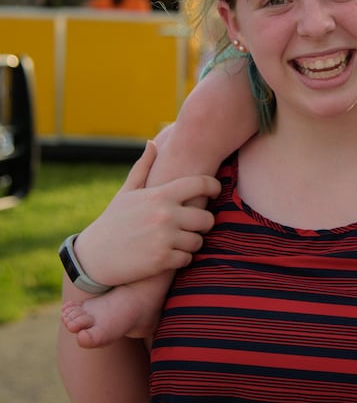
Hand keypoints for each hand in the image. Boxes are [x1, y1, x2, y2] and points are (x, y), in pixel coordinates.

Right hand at [72, 141, 221, 287]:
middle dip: (204, 223)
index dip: (214, 186)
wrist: (94, 256)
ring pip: (199, 241)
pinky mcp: (162, 260)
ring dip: (192, 242)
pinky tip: (172, 255)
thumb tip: (152, 143)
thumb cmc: (113, 221)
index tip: (216, 191)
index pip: (200, 184)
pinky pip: (187, 259)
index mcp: (160, 195)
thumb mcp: (126, 192)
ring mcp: (165, 238)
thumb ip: (143, 167)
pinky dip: (182, 259)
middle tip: (197, 225)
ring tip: (182, 241)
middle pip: (207, 218)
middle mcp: (165, 215)